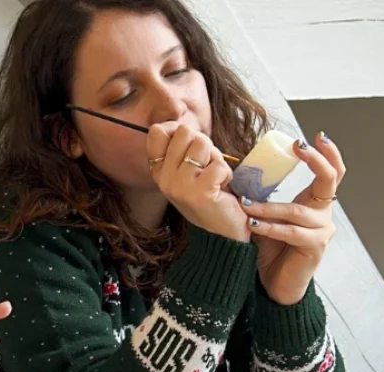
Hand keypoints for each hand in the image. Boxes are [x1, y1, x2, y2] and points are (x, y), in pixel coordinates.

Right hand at [147, 123, 250, 241]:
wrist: (223, 234)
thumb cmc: (212, 195)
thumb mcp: (189, 170)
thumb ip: (183, 147)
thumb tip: (183, 125)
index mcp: (158, 171)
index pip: (157, 131)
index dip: (178, 130)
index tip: (190, 146)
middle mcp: (164, 179)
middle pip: (184, 132)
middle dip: (203, 144)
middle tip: (206, 167)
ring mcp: (179, 186)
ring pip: (201, 143)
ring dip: (216, 158)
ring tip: (215, 177)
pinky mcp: (199, 192)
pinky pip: (218, 164)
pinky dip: (227, 173)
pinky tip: (223, 188)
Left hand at [241, 132, 343, 304]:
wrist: (271, 283)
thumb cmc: (267, 248)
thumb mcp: (263, 214)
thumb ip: (259, 194)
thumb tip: (236, 168)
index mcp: (312, 203)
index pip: (331, 173)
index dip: (327, 153)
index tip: (315, 135)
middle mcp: (322, 214)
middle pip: (330, 179)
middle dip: (315, 160)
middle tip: (298, 146)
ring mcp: (321, 231)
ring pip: (297, 210)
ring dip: (269, 206)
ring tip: (246, 206)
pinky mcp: (314, 247)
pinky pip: (291, 232)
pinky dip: (271, 226)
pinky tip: (254, 224)